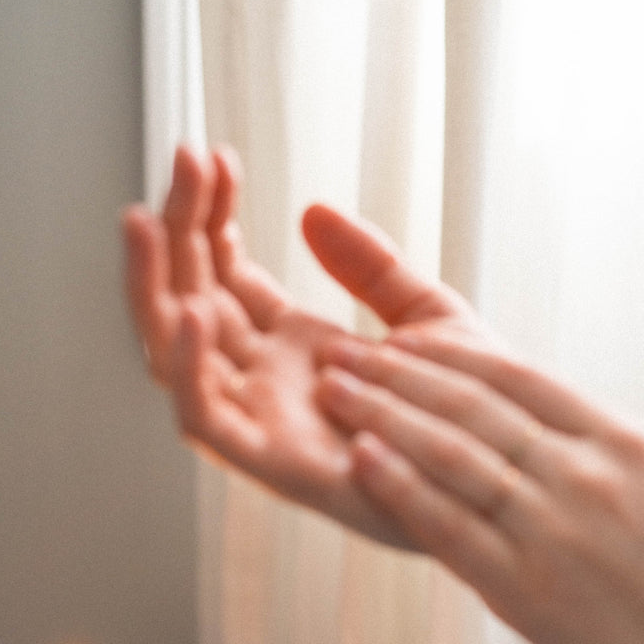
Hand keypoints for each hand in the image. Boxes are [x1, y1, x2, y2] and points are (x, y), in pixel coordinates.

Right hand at [122, 145, 487, 542]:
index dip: (211, 215)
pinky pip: (204, 420)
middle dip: (179, 228)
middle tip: (185, 160)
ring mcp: (260, 421)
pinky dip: (189, 369)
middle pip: (191, 297)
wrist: (496, 484)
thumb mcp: (424, 317)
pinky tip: (192, 311)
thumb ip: (368, 267)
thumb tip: (310, 210)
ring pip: (176, 352)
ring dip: (153, 287)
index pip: (223, 273)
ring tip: (147, 221)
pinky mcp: (267, 464)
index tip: (216, 158)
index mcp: (292, 347)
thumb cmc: (463, 418)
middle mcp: (263, 381)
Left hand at [316, 329, 643, 643]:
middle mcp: (586, 477)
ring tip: (333, 390)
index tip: (404, 338)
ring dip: (382, 416)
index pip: (521, 379)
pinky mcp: (527, 594)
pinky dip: (399, 487)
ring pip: (451, 455)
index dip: (450, 356)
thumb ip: (622, 460)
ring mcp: (553, 533)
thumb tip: (581, 437)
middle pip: (472, 406)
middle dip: (397, 373)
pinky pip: (449, 528)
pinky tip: (361, 459)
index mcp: (626, 446)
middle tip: (343, 351)